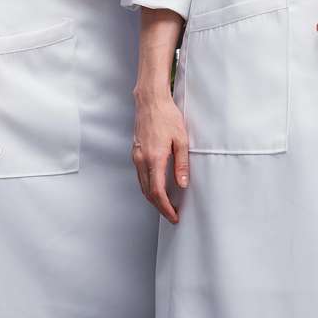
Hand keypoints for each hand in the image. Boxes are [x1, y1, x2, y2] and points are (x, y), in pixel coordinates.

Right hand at [132, 92, 188, 223]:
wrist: (150, 100)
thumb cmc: (166, 116)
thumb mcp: (181, 139)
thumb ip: (182, 164)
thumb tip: (183, 184)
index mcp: (154, 158)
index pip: (157, 192)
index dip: (165, 208)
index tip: (174, 216)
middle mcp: (142, 159)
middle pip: (148, 192)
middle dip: (159, 207)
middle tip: (171, 214)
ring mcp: (136, 155)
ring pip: (142, 185)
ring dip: (153, 198)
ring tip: (166, 204)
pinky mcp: (135, 151)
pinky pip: (139, 175)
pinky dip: (147, 186)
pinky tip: (157, 185)